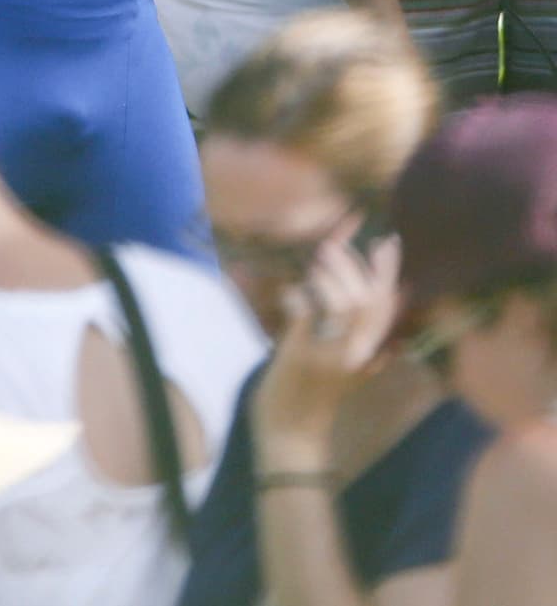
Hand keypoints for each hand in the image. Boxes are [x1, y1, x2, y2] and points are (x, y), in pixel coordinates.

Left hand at [253, 226, 401, 468]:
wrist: (290, 438)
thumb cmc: (313, 396)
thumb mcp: (345, 367)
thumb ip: (356, 334)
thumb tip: (359, 290)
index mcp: (370, 355)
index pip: (388, 308)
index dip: (389, 272)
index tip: (388, 241)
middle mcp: (357, 357)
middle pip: (368, 301)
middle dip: (350, 267)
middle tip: (330, 246)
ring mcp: (331, 357)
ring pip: (343, 305)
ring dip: (327, 276)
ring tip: (312, 265)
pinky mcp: (302, 356)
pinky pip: (303, 311)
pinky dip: (296, 296)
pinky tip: (290, 295)